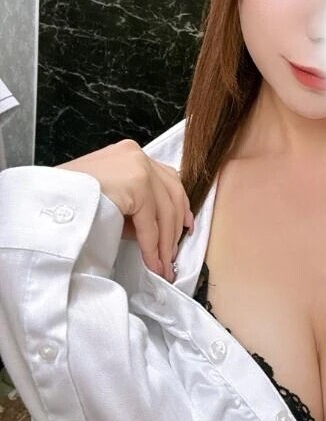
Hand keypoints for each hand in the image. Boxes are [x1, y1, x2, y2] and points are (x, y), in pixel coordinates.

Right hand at [55, 139, 193, 281]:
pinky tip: (154, 264)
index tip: (186, 226)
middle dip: (176, 227)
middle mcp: (137, 155)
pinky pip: (151, 224)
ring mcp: (138, 166)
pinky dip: (153, 248)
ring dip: (165, 243)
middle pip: (172, 193)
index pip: (166, 179)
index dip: (180, 205)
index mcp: (129, 154)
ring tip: (163, 266)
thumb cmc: (69, 200)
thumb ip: (133, 205)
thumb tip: (155, 233)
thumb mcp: (108, 196)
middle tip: (174, 253)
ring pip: (165, 211)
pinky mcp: (137, 183)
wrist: (44, 199)